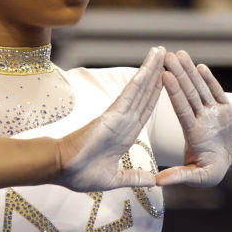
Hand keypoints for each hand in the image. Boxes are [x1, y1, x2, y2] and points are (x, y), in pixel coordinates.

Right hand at [57, 46, 164, 191]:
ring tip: (161, 51)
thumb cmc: (80, 174)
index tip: (168, 80)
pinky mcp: (112, 115)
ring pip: (139, 90)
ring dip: (151, 70)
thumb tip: (152, 181)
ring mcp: (118, 116)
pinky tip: (149, 68)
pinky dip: (139, 81)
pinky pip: (129, 95)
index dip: (157, 95)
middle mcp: (124, 122)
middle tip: (168, 55)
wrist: (62, 171)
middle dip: (157, 75)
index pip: (145, 111)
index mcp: (126, 135)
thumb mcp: (114, 179)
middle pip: (145, 94)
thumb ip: (133, 178)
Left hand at [156, 51, 231, 187]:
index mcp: (192, 132)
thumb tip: (157, 182)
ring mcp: (212, 112)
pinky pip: (217, 92)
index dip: (173, 92)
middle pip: (188, 93)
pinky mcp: (226, 109)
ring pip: (200, 88)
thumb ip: (179, 176)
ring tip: (180, 54)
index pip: (181, 108)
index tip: (164, 76)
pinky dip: (210, 80)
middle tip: (167, 56)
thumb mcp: (198, 176)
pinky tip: (200, 67)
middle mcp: (200, 119)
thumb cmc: (214, 170)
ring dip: (190, 72)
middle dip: (179, 74)